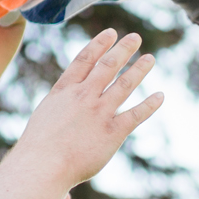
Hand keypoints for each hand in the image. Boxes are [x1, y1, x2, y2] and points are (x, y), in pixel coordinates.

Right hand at [12, 29, 161, 187]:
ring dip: (140, 69)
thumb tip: (68, 102)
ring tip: (150, 59)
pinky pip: (136, 114)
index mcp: (64, 90)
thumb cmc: (39, 147)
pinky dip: (150, 104)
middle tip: (135, 38)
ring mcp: (99, 113)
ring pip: (125, 84)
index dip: (99, 44)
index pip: (85, 60)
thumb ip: (61, 104)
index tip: (111, 33)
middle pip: (108, 66)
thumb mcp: (45, 115)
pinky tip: (160, 96)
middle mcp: (84, 96)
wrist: (43, 166)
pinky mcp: (113, 132)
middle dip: (124, 49)